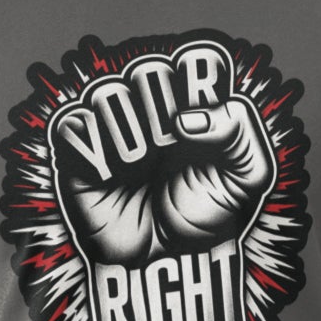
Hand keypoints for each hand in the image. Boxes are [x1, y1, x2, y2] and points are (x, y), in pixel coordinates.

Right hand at [48, 43, 273, 267]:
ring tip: (138, 164)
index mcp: (192, 104)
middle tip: (170, 146)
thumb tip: (185, 117)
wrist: (170, 260)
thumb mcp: (247, 177)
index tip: (200, 116)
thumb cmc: (207, 214)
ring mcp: (114, 131)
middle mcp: (152, 110)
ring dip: (128, 129)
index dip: (196, 79)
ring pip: (109, 93)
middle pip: (147, 71)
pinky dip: (92, 149)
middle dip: (162, 108)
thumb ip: (236, 131)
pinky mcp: (80, 156)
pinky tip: (109, 175)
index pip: (192, 61)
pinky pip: (73, 126)